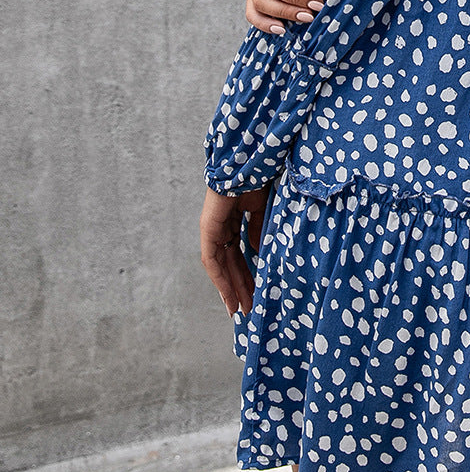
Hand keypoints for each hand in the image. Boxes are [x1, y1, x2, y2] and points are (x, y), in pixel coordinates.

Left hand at [199, 185, 271, 316]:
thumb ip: (256, 230)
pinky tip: (229, 293)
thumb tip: (255, 250)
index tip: (255, 292)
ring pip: (220, 266)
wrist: (246, 163)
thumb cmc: (254, 179)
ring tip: (240, 308)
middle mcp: (220, 228)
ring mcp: (212, 229)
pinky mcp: (207, 229)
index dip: (246, 274)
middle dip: (239, 286)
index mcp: (232, 222)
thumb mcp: (260, 210)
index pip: (238, 254)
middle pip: (229, 264)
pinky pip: (212, 259)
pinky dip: (220, 278)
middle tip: (249, 307)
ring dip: (230, 288)